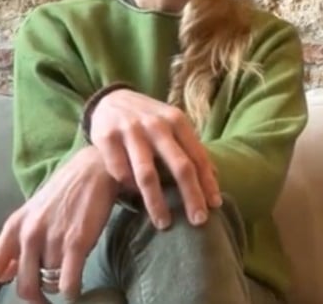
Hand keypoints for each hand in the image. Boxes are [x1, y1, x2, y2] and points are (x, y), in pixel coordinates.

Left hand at [0, 146, 117, 303]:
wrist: (93, 170)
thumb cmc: (63, 194)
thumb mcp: (31, 216)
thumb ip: (16, 247)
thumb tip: (2, 276)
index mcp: (13, 229)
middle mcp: (28, 235)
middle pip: (24, 287)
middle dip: (37, 298)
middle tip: (46, 298)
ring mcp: (52, 239)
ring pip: (51, 283)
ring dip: (59, 284)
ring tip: (69, 269)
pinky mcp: (77, 241)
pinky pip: (68, 282)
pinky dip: (72, 291)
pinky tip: (76, 286)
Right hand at [89, 88, 220, 229]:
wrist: (111, 99)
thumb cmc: (149, 120)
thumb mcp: (173, 125)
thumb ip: (190, 148)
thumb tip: (213, 177)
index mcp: (178, 121)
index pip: (198, 156)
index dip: (208, 182)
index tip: (215, 205)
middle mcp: (157, 125)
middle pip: (179, 166)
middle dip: (191, 196)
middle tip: (198, 221)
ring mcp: (131, 131)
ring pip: (147, 174)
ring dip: (157, 202)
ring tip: (164, 223)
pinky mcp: (107, 138)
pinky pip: (120, 172)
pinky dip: (128, 188)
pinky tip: (134, 198)